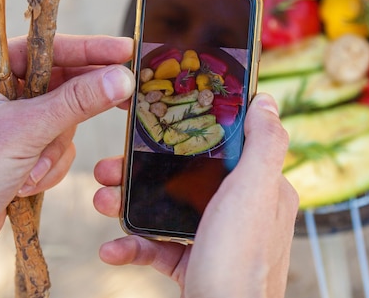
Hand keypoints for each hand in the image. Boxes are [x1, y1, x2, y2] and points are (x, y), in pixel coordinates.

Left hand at [0, 34, 134, 280]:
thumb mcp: (22, 132)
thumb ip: (75, 103)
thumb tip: (121, 78)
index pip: (44, 49)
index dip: (88, 50)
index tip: (125, 50)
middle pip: (59, 87)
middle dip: (70, 113)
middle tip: (123, 100)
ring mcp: (8, 126)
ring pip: (62, 123)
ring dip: (53, 151)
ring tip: (29, 171)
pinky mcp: (18, 155)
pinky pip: (56, 150)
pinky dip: (48, 169)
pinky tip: (22, 186)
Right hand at [94, 93, 298, 297]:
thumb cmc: (240, 262)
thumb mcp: (254, 192)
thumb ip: (264, 145)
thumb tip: (267, 102)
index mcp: (262, 188)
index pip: (225, 145)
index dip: (190, 131)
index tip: (156, 124)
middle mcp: (242, 211)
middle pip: (188, 176)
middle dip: (144, 171)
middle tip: (110, 168)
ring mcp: (218, 239)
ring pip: (169, 209)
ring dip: (130, 204)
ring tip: (101, 200)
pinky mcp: (196, 265)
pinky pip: (161, 247)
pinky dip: (134, 245)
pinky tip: (111, 248)